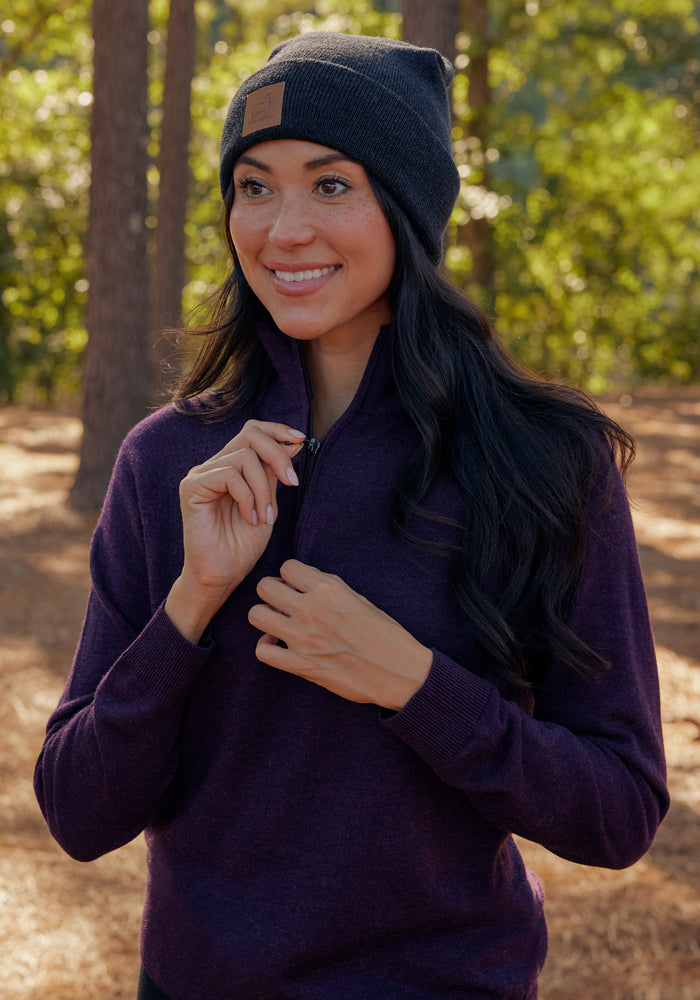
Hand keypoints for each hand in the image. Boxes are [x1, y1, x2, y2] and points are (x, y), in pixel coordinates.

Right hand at [165, 421, 305, 641]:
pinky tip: (250, 517)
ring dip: (263, 487)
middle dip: (277, 455)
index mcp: (230, 466)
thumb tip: (292, 443)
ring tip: (265, 515)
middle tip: (291, 482)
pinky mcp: (192, 488)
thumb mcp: (268, 503)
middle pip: (249, 435)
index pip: (253, 431)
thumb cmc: (242, 545)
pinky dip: (247, 496)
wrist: (222, 575)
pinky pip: (228, 474)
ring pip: (243, 456)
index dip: (277, 431)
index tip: (300, 441)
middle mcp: (213, 465)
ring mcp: (200, 475)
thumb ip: (274, 473)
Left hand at [249, 560, 432, 709]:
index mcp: (328, 589)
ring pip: (256, 615)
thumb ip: (328, 588)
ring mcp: (302, 638)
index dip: (290, 576)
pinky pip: (262, 651)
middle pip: (264, 587)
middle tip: (283, 602)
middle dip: (272, 591)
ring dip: (265, 616)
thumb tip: (303, 582)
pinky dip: (267, 647)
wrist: (398, 672)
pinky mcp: (300, 665)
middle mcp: (311, 609)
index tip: (296, 586)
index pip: (287, 567)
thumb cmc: (384, 634)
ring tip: (277, 622)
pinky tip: (279, 645)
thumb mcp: (359, 599)